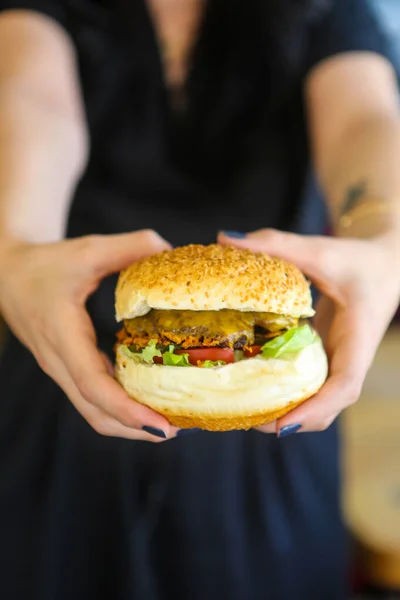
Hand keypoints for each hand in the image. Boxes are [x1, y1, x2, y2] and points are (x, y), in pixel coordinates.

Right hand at [0, 230, 177, 440]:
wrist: (7, 274)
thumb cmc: (45, 264)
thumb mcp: (86, 250)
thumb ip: (129, 247)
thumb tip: (169, 249)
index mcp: (63, 336)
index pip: (94, 386)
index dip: (128, 410)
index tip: (161, 425)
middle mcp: (60, 362)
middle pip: (96, 413)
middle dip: (136, 429)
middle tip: (179, 430)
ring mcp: (62, 369)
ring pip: (93, 411)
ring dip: (128, 423)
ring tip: (169, 421)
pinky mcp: (67, 368)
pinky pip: (93, 398)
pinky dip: (120, 407)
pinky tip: (146, 399)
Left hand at [218, 229, 399, 434]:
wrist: (384, 263)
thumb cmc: (358, 259)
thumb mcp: (320, 249)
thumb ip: (278, 243)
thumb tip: (227, 238)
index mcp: (359, 337)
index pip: (345, 384)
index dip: (316, 409)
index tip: (282, 425)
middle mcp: (351, 358)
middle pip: (329, 406)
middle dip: (294, 421)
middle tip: (249, 422)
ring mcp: (340, 361)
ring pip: (320, 402)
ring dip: (289, 413)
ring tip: (245, 413)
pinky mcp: (329, 357)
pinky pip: (311, 386)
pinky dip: (288, 396)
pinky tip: (255, 389)